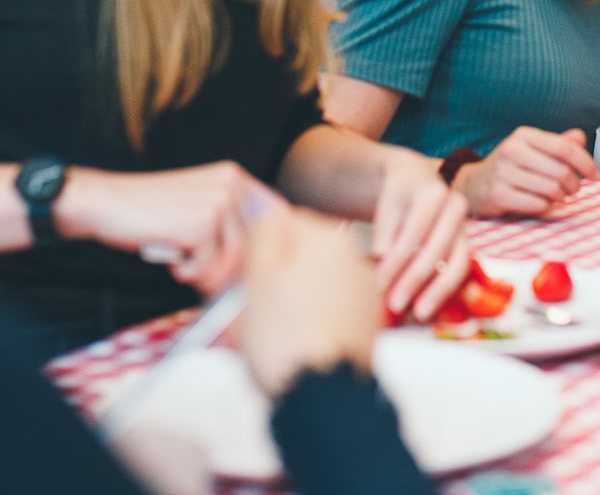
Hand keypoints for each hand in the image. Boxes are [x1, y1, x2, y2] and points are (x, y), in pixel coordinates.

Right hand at [57, 162, 285, 296]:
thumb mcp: (196, 208)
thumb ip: (229, 224)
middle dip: (233, 270)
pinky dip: (189, 273)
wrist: (106, 204)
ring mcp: (218, 202)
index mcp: (234, 178)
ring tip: (185, 265)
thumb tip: (262, 257)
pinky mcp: (201, 223)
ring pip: (235, 259)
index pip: (273, 218)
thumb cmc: (148, 212)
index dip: (266, 249)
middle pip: (258, 244)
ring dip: (208, 273)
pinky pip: (209, 266)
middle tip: (205, 277)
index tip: (249, 269)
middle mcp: (231, 185)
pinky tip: (173, 261)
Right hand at [239, 209, 380, 397]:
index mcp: (330, 239)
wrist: (321, 398)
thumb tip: (261, 201)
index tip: (235, 276)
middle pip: (297, 257)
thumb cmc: (284, 337)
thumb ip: (263, 233)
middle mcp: (355, 260)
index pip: (282, 223)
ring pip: (308, 288)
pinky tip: (287, 348)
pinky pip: (324, 314)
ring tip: (260, 336)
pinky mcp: (364, 327)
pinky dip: (304, 325)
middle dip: (267, 280)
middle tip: (242, 310)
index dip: (253, 249)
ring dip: (283, 304)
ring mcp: (363, 295)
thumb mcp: (258, 276)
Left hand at [369, 148, 469, 318]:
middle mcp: (456, 207)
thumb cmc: (398, 195)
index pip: (414, 231)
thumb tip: (382, 256)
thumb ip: (384, 229)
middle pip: (437, 249)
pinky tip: (430, 306)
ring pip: (457, 263)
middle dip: (415, 280)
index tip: (380, 283)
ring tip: (419, 313)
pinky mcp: (467, 244)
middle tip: (395, 303)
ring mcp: (465, 227)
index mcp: (434, 192)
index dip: (397, 260)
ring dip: (437, 291)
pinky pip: (461, 271)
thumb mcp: (386, 204)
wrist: (417, 182)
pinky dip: (445, 290)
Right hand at [453, 127, 598, 216]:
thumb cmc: (511, 167)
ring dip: (561, 197)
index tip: (596, 175)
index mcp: (524, 135)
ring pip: (552, 190)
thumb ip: (558, 144)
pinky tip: (540, 203)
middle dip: (575, 185)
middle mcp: (512, 150)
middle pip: (562, 172)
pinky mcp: (498, 194)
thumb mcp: (532, 149)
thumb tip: (580, 137)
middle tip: (574, 190)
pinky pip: (538, 205)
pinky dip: (546, 207)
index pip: (565, 148)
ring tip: (557, 196)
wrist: (474, 185)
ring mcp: (503, 172)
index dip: (586, 162)